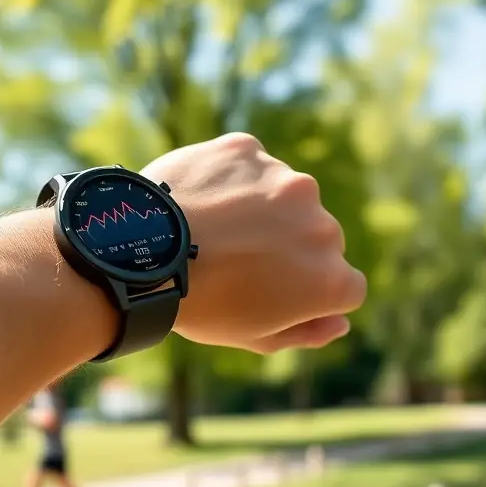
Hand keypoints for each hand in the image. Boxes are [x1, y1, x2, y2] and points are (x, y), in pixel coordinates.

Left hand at [141, 132, 365, 353]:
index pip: (343, 286)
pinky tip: (198, 201)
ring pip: (283, 195)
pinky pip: (245, 165)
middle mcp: (322, 225)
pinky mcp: (247, 149)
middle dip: (286, 247)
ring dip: (260, 209)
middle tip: (234, 260)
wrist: (142, 252)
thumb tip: (340, 324)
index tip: (268, 291)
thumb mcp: (254, 337)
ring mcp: (285, 179)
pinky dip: (228, 179)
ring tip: (211, 231)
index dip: (304, 291)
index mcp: (331, 280)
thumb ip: (306, 332)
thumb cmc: (200, 305)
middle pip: (316, 237)